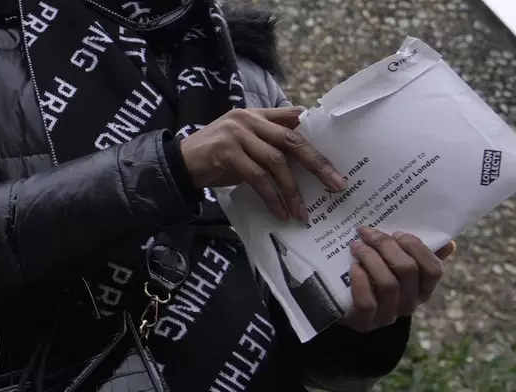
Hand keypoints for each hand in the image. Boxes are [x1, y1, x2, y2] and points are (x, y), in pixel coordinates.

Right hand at [180, 107, 346, 220]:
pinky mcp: (227, 153)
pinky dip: (272, 197)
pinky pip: (258, 178)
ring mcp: (237, 134)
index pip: (292, 119)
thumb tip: (300, 159)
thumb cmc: (215, 157)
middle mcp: (248, 119)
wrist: (179, 163)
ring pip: (276, 162)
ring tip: (301, 212)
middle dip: (317, 164)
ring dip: (292, 191)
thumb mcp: (243, 144)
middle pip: (291, 140)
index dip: (315, 135)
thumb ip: (267, 143)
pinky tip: (280, 212)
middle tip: (336, 184)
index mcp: (255, 114)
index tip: (335, 153)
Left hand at [341, 226, 455, 332]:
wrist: (345, 305)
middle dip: (387, 246)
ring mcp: (387, 316)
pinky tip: (353, 267)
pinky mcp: (364, 322)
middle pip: (407, 271)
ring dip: (371, 259)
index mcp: (422, 289)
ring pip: (388, 284)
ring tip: (356, 246)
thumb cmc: (374, 279)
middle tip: (367, 233)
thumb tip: (449, 244)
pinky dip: (360, 282)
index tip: (396, 233)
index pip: (434, 269)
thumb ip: (419, 253)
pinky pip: (367, 303)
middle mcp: (408, 304)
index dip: (416, 247)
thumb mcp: (397, 265)